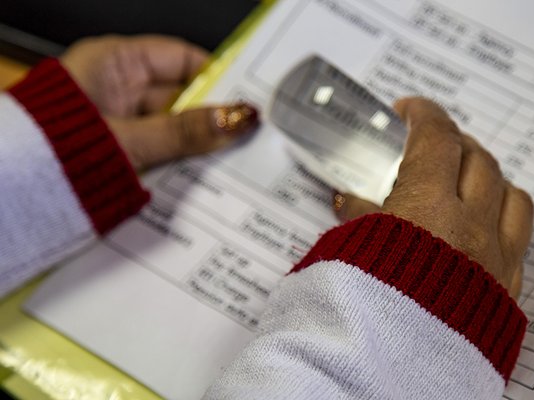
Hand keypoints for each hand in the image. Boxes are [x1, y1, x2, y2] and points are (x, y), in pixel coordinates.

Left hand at [61, 35, 257, 169]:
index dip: (216, 75)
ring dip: (197, 142)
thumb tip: (234, 118)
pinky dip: (179, 159)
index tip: (246, 96)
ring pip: (173, 124)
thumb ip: (183, 131)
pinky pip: (161, 146)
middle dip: (212, 117)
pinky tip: (200, 171)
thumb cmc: (53, 154)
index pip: (181, 58)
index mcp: (114, 63)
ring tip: (227, 156)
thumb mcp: (128, 140)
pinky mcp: (121, 146)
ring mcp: (120, 117)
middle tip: (245, 135)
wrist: (15, 197)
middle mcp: (119, 86)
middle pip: (181, 95)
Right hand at [334, 97, 533, 297]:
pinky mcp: (503, 293)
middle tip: (432, 144)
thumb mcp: (344, 250)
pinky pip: (518, 241)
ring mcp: (494, 261)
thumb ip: (353, 218)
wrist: (381, 372)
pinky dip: (500, 221)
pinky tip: (480, 228)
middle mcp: (469, 228)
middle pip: (478, 159)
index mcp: (426, 209)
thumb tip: (349, 200)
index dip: (423, 114)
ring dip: (490, 177)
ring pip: (513, 196)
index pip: (436, 138)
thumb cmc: (357, 310)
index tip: (410, 110)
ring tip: (467, 180)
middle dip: (454, 142)